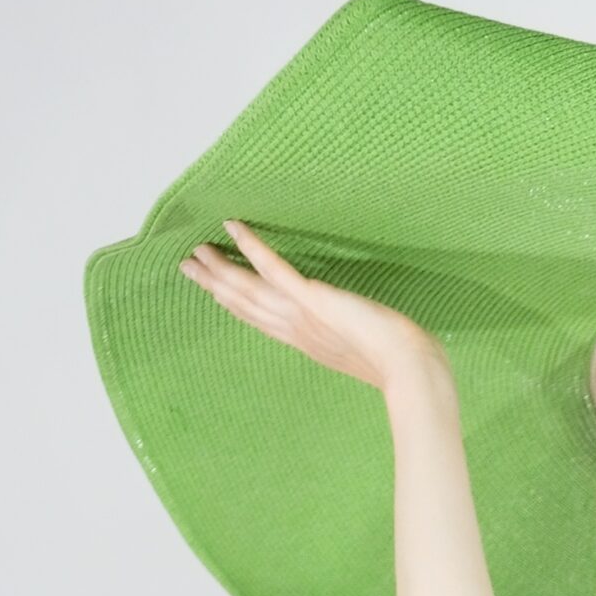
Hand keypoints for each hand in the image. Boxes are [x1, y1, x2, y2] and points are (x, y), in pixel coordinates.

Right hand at [177, 217, 443, 396]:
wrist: (408, 369)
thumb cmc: (398, 361)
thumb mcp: (365, 348)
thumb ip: (351, 337)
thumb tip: (358, 331)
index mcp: (306, 341)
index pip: (262, 319)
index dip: (235, 303)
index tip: (214, 289)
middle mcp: (297, 330)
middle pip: (245, 305)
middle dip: (215, 285)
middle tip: (186, 265)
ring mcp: (302, 315)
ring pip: (249, 288)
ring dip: (222, 267)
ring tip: (196, 251)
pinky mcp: (313, 299)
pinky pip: (275, 268)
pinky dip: (253, 246)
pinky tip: (234, 225)